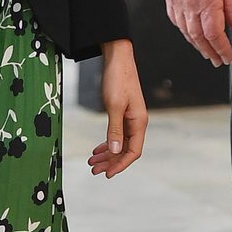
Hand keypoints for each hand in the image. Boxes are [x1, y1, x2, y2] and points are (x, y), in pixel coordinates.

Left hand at [88, 39, 147, 178]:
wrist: (117, 58)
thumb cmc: (118, 79)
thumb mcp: (114, 106)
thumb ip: (114, 129)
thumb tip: (114, 151)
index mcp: (139, 122)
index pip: (133, 152)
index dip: (120, 165)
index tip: (107, 174)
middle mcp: (137, 123)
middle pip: (125, 150)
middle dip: (110, 162)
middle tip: (93, 170)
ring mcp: (130, 118)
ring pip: (120, 143)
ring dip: (107, 154)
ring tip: (91, 162)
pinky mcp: (122, 113)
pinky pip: (116, 134)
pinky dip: (106, 143)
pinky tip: (96, 149)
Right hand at [162, 0, 231, 65]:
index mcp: (208, 3)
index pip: (215, 35)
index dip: (222, 49)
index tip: (227, 57)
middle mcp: (191, 7)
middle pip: (200, 38)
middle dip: (210, 52)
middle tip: (217, 60)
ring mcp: (178, 5)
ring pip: (187, 33)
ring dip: (197, 46)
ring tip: (206, 52)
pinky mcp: (170, 1)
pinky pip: (176, 23)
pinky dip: (185, 33)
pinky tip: (191, 36)